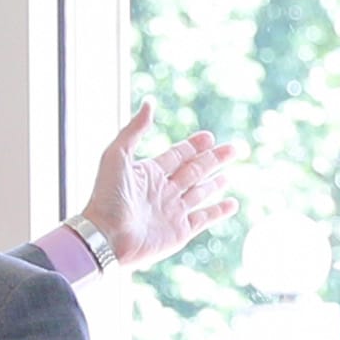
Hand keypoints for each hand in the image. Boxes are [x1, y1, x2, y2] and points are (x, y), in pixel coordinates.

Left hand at [78, 101, 242, 271]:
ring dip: (215, 184)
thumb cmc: (106, 197)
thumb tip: (150, 102)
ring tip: (228, 175)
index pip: (178, 155)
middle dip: (213, 159)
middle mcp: (163, 190)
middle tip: (234, 149)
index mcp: (150, 172)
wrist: (106, 237)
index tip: (209, 136)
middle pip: (194, 170)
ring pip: (200, 193)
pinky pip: (204, 218)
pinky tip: (232, 204)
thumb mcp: (116, 155)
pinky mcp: (180, 232)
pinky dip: (219, 211)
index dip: (194, 145)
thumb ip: (135, 129)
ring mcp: (173, 211)